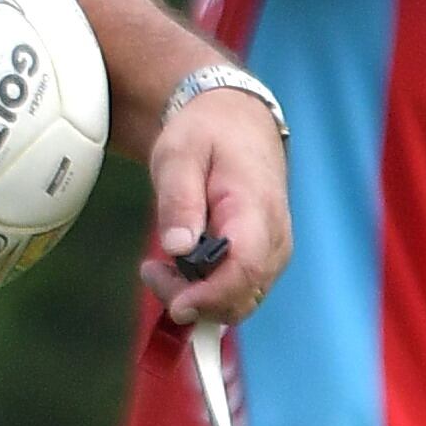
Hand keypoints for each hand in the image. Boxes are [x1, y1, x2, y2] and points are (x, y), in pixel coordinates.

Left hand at [140, 88, 291, 325]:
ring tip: (159, 267)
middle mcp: (274, 238)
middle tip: (152, 271)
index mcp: (256, 209)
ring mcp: (272, 252)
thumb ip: (179, 200)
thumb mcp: (179, 154)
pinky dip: (206, 292)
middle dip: (194, 301)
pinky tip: (179, 269)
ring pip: (239, 302)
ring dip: (196, 298)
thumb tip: (178, 248)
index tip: (176, 304)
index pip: (246, 269)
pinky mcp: (263, 259)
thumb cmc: (207, 135)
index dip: (211, 296)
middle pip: (241, 297)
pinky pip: (237, 292)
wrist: (237, 122)